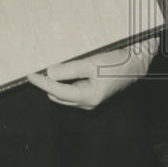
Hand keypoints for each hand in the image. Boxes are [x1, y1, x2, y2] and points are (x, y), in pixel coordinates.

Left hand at [27, 36, 158, 108]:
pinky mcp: (94, 95)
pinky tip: (68, 72)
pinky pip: (74, 91)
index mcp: (87, 97)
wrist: (137, 63)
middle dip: (48, 85)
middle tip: (41, 69)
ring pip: (65, 95)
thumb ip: (69, 69)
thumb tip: (49, 72)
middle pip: (58, 96)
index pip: (56, 91)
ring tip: (55, 68)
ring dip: (58, 84)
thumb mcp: (91, 63)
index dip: (42, 83)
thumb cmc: (117, 63)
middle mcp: (88, 103)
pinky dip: (67, 83)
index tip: (30, 75)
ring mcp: (91, 100)